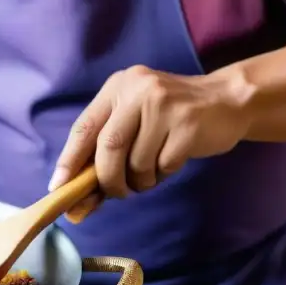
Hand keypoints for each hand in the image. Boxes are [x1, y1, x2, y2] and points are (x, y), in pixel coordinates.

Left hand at [49, 64, 252, 218]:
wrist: (226, 101)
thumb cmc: (170, 117)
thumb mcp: (135, 118)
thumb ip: (106, 149)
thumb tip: (76, 197)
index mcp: (118, 87)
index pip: (84, 127)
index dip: (70, 160)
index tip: (59, 187)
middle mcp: (139, 90)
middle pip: (109, 147)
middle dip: (108, 179)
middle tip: (117, 192)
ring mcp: (165, 105)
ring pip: (136, 162)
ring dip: (140, 180)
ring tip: (151, 170)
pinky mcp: (188, 124)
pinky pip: (163, 166)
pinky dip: (161, 175)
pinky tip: (170, 161)